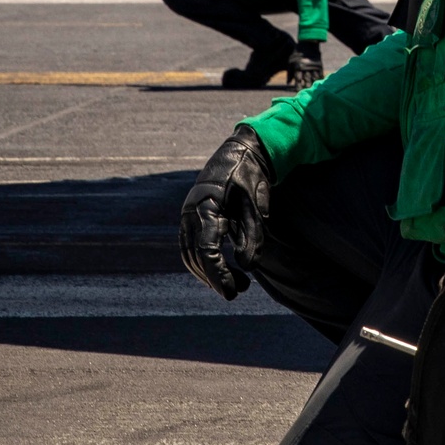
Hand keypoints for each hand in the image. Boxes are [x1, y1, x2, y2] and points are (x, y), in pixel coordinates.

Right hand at [178, 127, 272, 300]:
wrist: (239, 152)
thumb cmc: (251, 177)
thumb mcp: (256, 204)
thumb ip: (253, 234)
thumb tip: (248, 266)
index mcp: (207, 206)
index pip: (208, 250)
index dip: (219, 275)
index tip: (232, 292)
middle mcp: (191, 211)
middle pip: (196, 256)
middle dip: (215, 278)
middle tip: (238, 292)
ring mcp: (187, 213)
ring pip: (190, 253)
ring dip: (209, 273)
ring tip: (237, 284)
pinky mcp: (190, 216)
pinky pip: (190, 245)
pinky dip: (203, 262)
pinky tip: (223, 270)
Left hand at [288, 41, 323, 89]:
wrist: (307, 43)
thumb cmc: (297, 54)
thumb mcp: (290, 62)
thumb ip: (289, 73)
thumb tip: (288, 83)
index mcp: (297, 67)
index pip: (298, 79)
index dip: (298, 86)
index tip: (298, 92)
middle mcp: (305, 67)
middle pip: (306, 79)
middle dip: (306, 86)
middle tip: (306, 92)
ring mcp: (312, 66)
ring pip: (313, 78)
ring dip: (313, 84)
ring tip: (312, 90)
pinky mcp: (318, 65)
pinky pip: (319, 74)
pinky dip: (319, 79)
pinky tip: (318, 84)